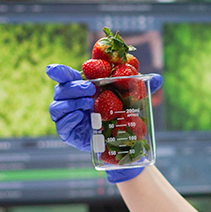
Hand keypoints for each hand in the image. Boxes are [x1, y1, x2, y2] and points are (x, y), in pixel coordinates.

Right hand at [47, 65, 163, 183]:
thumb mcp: (130, 100)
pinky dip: (69, 119)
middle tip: (90, 90)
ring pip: (57, 107)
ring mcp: (67, 117)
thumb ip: (141, 88)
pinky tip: (80, 118)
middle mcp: (70, 101)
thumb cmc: (120, 114)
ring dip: (72, 103)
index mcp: (81, 88)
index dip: (58, 71)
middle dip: (73, 87)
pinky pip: (61, 125)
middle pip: (61, 90)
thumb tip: (157, 78)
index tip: (53, 69)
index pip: (64, 76)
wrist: (119, 142)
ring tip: (89, 103)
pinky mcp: (68, 133)